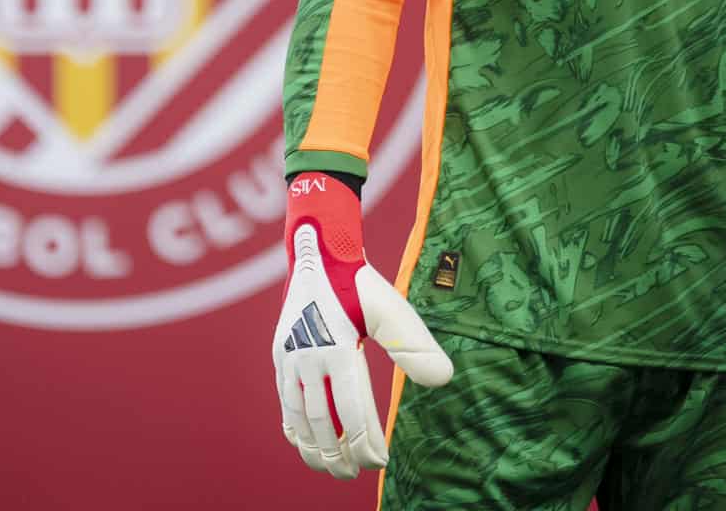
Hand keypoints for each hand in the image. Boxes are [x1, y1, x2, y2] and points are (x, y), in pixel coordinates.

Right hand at [272, 172, 453, 479]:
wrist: (319, 251)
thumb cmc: (360, 282)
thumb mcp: (392, 309)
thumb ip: (415, 345)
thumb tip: (444, 379)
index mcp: (335, 349)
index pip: (351, 411)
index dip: (366, 443)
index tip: (382, 462)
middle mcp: (307, 358)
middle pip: (322, 422)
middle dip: (340, 454)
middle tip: (357, 474)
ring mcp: (289, 359)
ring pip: (299, 418)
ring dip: (315, 448)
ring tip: (332, 468)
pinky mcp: (280, 356)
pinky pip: (284, 403)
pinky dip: (294, 429)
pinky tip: (306, 445)